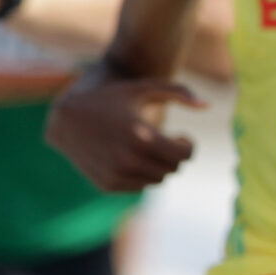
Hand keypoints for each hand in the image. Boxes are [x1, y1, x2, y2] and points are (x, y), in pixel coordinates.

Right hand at [47, 72, 204, 192]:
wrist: (67, 118)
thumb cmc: (111, 98)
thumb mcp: (144, 88)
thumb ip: (179, 92)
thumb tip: (208, 105)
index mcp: (142, 137)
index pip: (183, 155)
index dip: (188, 146)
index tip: (182, 137)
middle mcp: (129, 160)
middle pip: (172, 169)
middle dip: (174, 155)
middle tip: (168, 142)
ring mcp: (117, 175)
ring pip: (157, 180)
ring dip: (160, 165)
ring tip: (151, 148)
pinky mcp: (107, 185)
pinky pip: (139, 186)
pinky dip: (142, 174)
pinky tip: (134, 156)